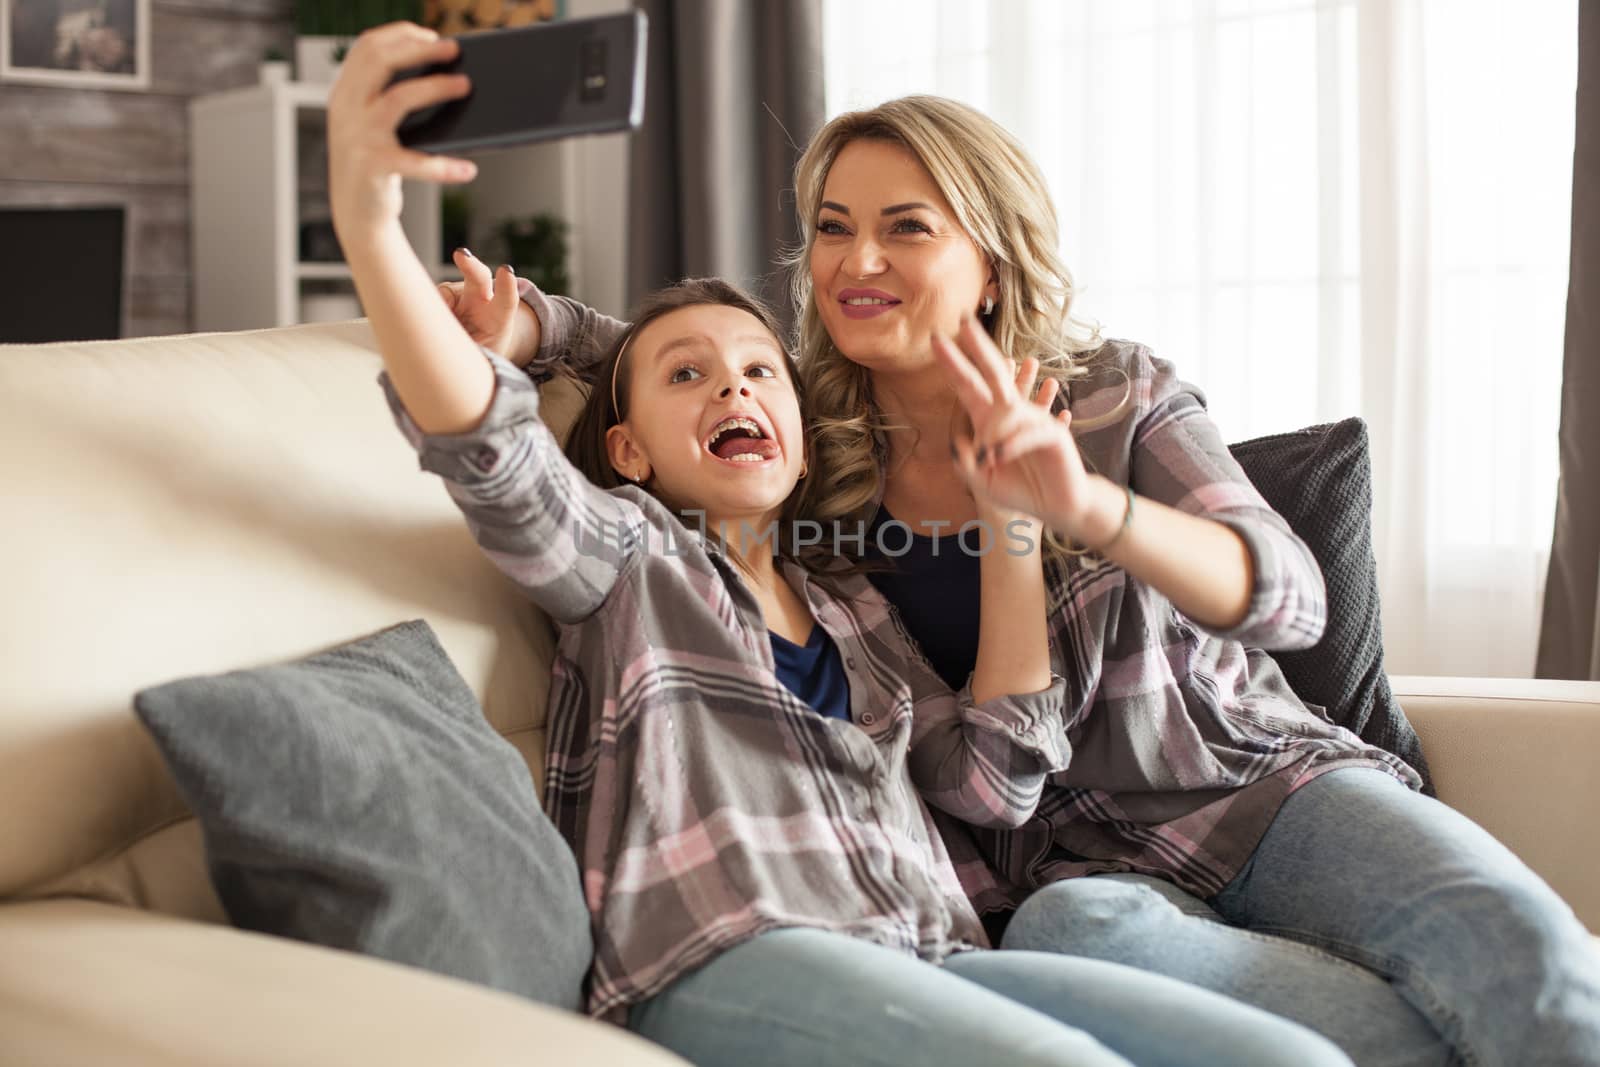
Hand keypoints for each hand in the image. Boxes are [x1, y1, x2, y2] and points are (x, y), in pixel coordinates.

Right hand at [327, 23, 476, 243]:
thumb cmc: (376, 163)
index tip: (432, 35)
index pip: (367, 47)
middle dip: (421, 50)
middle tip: (454, 50)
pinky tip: (468, 170)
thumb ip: (388, 96)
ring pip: (400, 98)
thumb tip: (442, 71)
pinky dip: (444, 167)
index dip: (400, 34)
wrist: (356, 212)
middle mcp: (346, 109)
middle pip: (381, 61)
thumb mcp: (372, 124)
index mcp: (345, 93)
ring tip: (465, 87)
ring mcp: (357, 137)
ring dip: (437, 88)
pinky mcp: (372, 166)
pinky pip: (415, 161)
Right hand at [437, 248, 528, 359]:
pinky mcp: (438, 297)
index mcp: (498, 318)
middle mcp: (479, 300)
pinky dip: (424, 313)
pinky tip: (428, 328)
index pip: (506, 300)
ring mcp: (458, 296)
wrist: (473, 342)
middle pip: (479, 277)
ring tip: (443, 334)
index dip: (506, 286)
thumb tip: (442, 343)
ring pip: (445, 293)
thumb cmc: (482, 351)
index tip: (506, 270)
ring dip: (439, 308)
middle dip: (471, 265)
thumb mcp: (483, 357)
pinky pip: (426, 302)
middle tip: (461, 255)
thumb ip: (472, 350)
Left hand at [931, 315, 1096, 535]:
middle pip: (993, 373)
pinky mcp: (1053, 434)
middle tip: (964, 320)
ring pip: (1008, 410)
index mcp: (990, 421)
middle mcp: (1011, 414)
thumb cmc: (1020, 491)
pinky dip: (1011, 446)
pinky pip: (1028, 432)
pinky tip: (999, 458)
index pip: (968, 387)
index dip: (953, 365)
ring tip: (989, 460)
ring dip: (993, 435)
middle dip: (978, 347)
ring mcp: (1033, 420)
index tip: (935, 340)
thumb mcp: (981, 482)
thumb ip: (965, 464)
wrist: (1056, 507)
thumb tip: (959, 439)